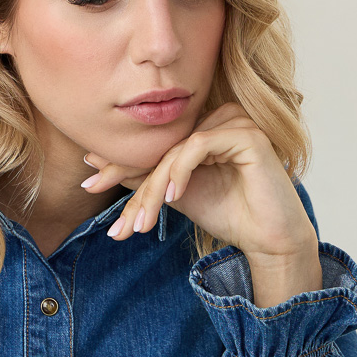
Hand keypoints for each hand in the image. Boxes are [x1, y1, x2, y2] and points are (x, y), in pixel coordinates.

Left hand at [82, 102, 322, 303]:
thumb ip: (143, 175)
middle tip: (117, 222)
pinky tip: (173, 197)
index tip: (88, 185)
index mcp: (202, 127)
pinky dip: (181, 171)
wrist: (267, 239)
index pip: (155, 145)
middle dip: (135, 187)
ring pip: (176, 149)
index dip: (120, 165)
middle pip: (162, 148)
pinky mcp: (247, 132)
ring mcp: (234, 121)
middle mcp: (218, 117)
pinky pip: (199, 145)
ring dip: (155, 188)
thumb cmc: (228, 214)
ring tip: (144, 222)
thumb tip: (95, 162)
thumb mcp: (174, 194)